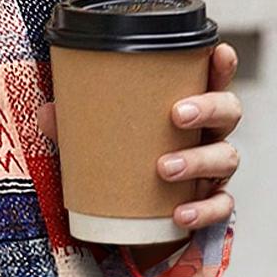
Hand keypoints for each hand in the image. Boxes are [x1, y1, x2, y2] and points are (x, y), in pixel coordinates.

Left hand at [37, 40, 240, 248]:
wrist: (138, 226)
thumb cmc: (127, 169)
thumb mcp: (102, 144)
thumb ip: (78, 128)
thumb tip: (46, 112)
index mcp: (190, 111)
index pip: (214, 80)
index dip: (222, 64)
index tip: (219, 51)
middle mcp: (209, 136)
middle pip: (229, 112)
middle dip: (208, 107)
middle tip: (175, 114)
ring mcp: (214, 172)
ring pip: (226, 157)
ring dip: (198, 160)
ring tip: (164, 167)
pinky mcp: (211, 206)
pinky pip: (220, 207)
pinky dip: (203, 210)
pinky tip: (180, 213)